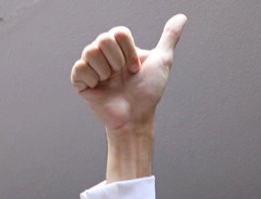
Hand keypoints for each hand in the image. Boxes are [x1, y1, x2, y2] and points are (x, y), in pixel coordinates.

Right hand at [71, 14, 186, 132]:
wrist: (135, 117)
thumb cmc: (148, 93)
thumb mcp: (162, 61)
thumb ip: (169, 37)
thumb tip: (181, 17)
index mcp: (119, 47)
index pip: (118, 32)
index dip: (130, 51)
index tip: (136, 69)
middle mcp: (103, 54)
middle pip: (103, 39)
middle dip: (118, 61)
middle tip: (123, 76)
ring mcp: (91, 66)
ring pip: (90, 51)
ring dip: (106, 71)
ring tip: (111, 83)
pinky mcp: (80, 81)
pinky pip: (79, 68)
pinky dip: (92, 79)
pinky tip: (100, 88)